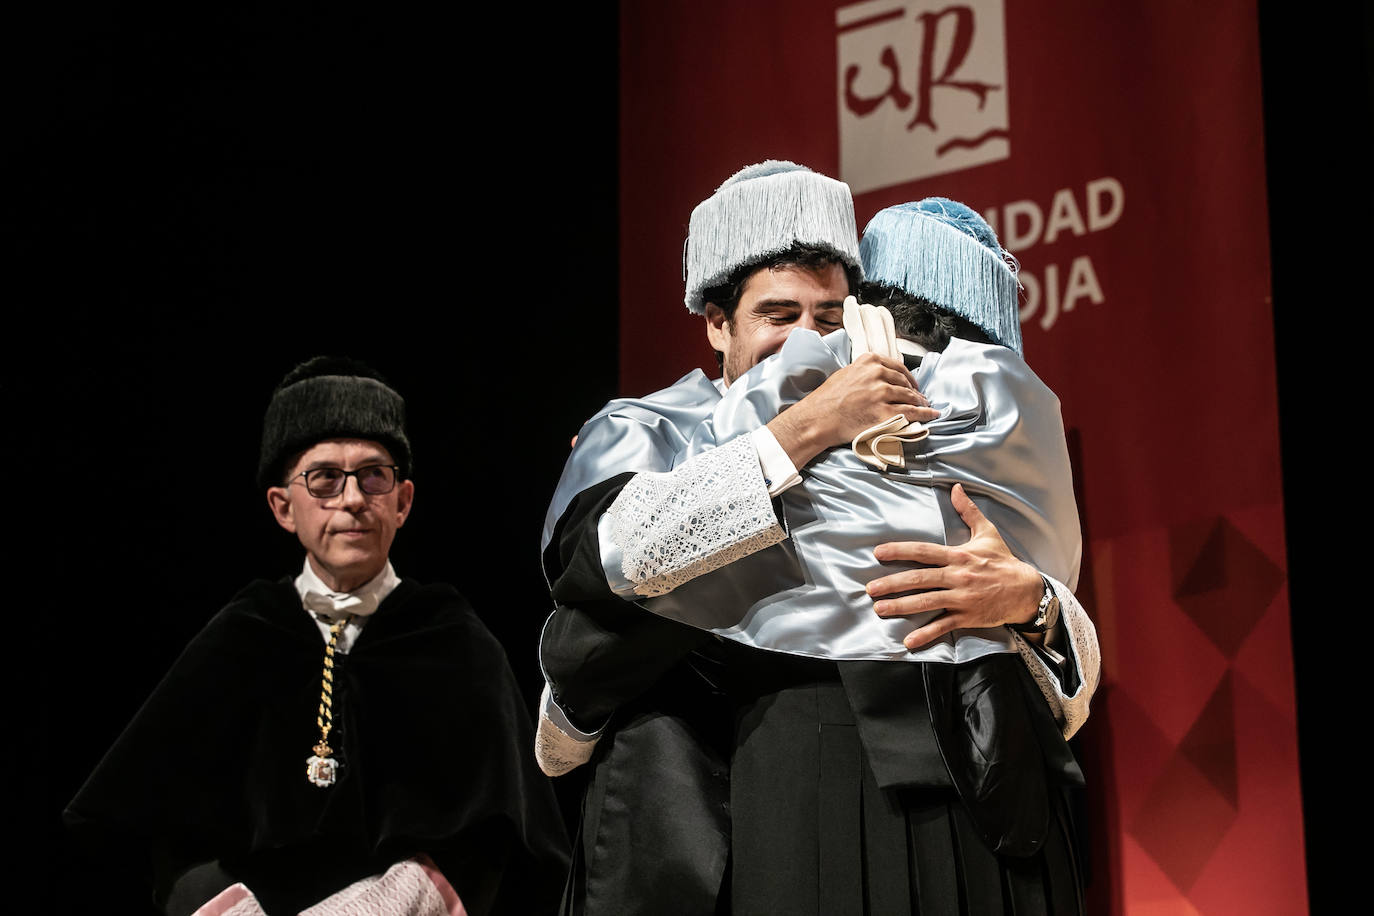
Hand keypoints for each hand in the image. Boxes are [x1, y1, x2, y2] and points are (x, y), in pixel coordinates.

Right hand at [766, 353, 938, 466]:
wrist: (818, 418)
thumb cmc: (827, 399)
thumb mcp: (846, 373)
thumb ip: (865, 371)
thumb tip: (881, 376)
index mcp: (869, 361)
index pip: (897, 366)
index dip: (908, 377)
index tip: (912, 383)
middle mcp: (877, 374)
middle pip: (904, 381)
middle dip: (914, 391)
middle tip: (920, 397)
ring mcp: (882, 393)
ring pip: (910, 396)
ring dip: (920, 402)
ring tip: (925, 407)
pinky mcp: (885, 412)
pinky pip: (911, 412)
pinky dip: (925, 413)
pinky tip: (931, 414)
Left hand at [867, 483, 1044, 650]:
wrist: (1026, 590)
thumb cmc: (1003, 562)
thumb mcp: (987, 533)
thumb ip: (968, 511)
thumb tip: (956, 488)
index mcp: (958, 556)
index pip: (923, 551)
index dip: (900, 551)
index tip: (878, 553)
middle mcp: (957, 576)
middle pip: (920, 578)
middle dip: (893, 583)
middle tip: (871, 588)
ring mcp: (962, 598)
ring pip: (927, 602)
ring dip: (902, 606)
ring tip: (880, 609)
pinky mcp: (967, 616)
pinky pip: (943, 626)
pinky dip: (926, 634)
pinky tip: (909, 641)